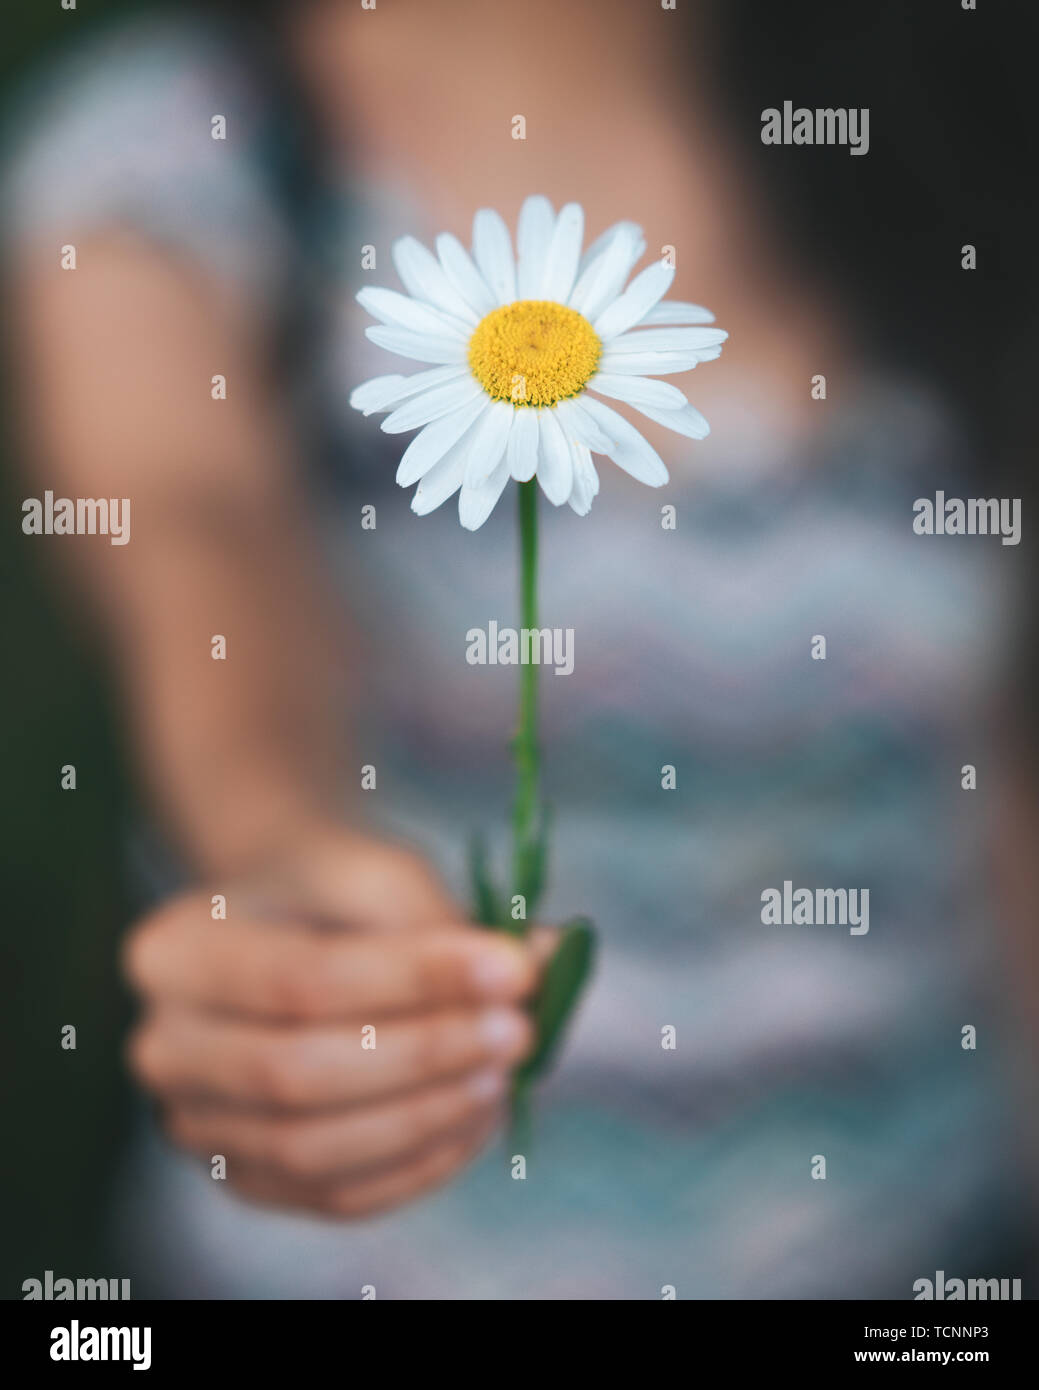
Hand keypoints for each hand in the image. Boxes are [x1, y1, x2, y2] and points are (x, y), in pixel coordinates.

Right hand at [123, 829, 536, 1217]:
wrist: (285, 931)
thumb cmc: (329, 894)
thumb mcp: (372, 871)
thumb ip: (444, 917)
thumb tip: (546, 963)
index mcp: (173, 951)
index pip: (300, 980)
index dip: (415, 980)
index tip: (513, 967)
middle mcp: (164, 1048)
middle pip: (296, 1075)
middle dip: (424, 1055)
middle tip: (518, 1026)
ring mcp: (196, 1126)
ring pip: (314, 1150)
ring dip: (428, 1115)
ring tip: (505, 1069)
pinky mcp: (247, 1180)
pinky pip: (336, 1197)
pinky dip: (419, 1164)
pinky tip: (478, 1115)